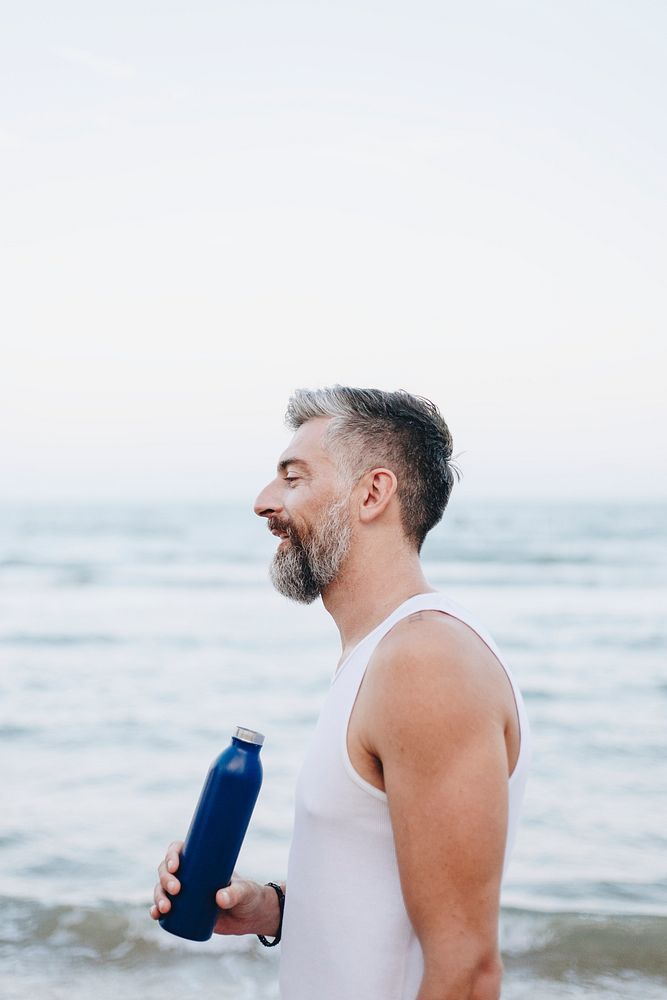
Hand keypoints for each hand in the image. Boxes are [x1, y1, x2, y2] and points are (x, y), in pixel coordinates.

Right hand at [150, 840, 281, 937]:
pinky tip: (156, 915)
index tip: (175, 866)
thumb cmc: (248, 895)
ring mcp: (184, 893)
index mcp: (201, 860)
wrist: (250, 916)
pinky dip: (156, 911)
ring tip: (166, 908)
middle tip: (176, 890)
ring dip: (158, 896)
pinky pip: (163, 909)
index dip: (171, 855)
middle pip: (166, 870)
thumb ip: (235, 893)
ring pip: (161, 889)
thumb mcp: (244, 891)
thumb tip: (219, 899)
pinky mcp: (183, 911)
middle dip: (165, 879)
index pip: (179, 850)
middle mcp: (189, 874)